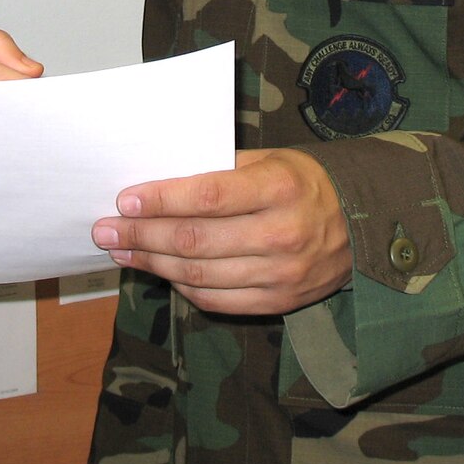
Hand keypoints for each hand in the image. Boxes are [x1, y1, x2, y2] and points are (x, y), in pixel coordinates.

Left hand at [91, 148, 350, 315]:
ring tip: (121, 251)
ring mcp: (281, 275)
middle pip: (196, 241)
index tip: (124, 200)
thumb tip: (158, 176)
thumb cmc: (301, 184)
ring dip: (151, 264)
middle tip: (104, 230)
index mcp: (280, 188)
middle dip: (141, 236)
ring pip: (199, 275)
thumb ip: (220, 168)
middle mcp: (282, 234)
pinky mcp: (278, 303)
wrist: (359, 226)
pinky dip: (181, 287)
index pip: (209, 197)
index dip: (161, 200)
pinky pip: (215, 300)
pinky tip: (160, 271)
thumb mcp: (270, 160)